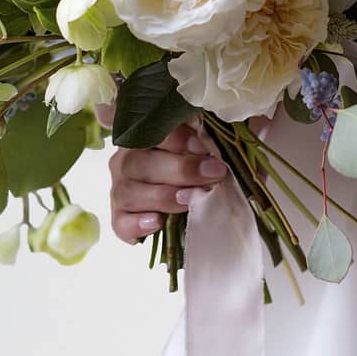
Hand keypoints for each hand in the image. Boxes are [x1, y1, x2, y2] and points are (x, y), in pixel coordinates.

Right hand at [108, 123, 227, 244]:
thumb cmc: (192, 165)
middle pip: (141, 162)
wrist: (178, 195)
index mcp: (144, 137)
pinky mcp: (119, 219)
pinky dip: (136, 224)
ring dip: (162, 196)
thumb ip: (211, 137)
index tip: (205, 146)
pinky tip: (156, 222)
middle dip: (179, 169)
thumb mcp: (202, 147)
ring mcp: (119, 190)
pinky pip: (119, 223)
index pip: (153, 131)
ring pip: (129, 192)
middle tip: (212, 175)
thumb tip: (237, 131)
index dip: (178, 138)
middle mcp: (126, 160)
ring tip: (189, 200)